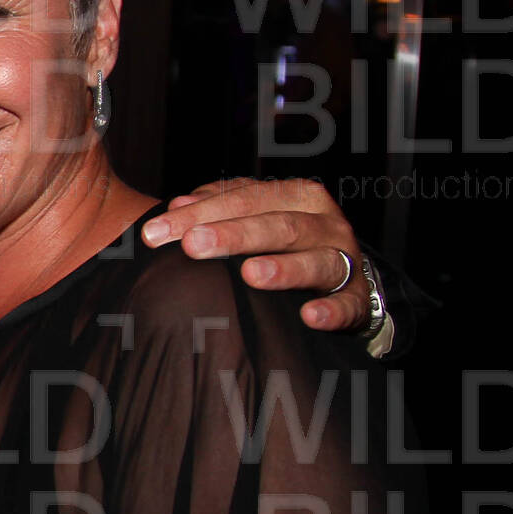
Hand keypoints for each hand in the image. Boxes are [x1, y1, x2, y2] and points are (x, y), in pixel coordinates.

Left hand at [143, 178, 370, 333]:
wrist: (343, 277)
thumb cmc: (285, 243)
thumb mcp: (255, 216)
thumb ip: (217, 207)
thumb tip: (176, 206)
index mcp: (296, 196)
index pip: (243, 198)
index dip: (198, 213)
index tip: (156, 233)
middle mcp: (324, 223)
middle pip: (277, 225)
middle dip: (233, 234)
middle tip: (193, 245)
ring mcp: (344, 260)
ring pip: (317, 260)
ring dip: (284, 268)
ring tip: (251, 274)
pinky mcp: (356, 298)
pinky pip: (347, 305)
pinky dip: (331, 310)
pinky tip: (309, 316)